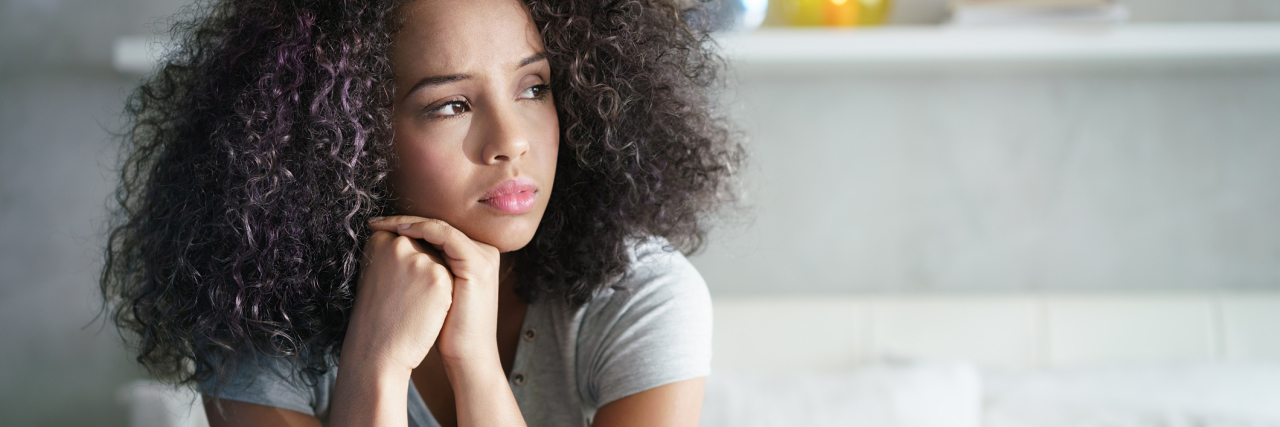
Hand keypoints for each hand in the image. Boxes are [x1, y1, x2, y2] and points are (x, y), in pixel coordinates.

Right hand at [344, 227, 453, 373]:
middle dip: (423, 269)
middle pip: (426, 246)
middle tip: (407, 296)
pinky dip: (444, 293)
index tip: (401, 280)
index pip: (407, 237)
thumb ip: (397, 253)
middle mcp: (399, 243)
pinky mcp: (438, 277)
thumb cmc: (377, 315)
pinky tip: (428, 310)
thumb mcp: (379, 274)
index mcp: (379, 240)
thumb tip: (421, 241)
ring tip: (414, 305)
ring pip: (441, 261)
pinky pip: (451, 277)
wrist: (379, 352)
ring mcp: (420, 259)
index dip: (408, 261)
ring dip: (435, 281)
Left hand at [368, 216, 503, 369]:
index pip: (437, 230)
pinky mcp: (477, 264)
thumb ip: (423, 267)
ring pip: (440, 225)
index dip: (406, 226)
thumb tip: (388, 250)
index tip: (377, 227)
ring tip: (381, 224)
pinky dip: (419, 230)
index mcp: (475, 254)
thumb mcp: (434, 291)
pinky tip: (398, 233)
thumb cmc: (445, 329)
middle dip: (402, 221)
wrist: (467, 356)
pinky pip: (445, 235)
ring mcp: (483, 255)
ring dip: (407, 222)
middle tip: (374, 221)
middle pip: (438, 224)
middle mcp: (484, 250)